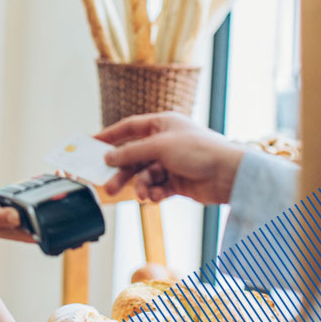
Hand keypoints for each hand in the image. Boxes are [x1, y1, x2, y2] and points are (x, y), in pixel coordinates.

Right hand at [97, 112, 244, 204]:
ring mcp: (172, 162)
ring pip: (146, 175)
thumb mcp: (159, 146)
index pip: (130, 127)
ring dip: (142, 185)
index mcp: (162, 124)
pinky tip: (157, 196)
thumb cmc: (199, 150)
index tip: (92, 144)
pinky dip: (155, 192)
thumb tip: (109, 157)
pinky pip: (158, 187)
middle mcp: (165, 142)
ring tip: (142, 195)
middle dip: (123, 172)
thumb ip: (131, 152)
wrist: (228, 174)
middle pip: (135, 156)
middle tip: (108, 186)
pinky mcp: (178, 181)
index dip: (110, 135)